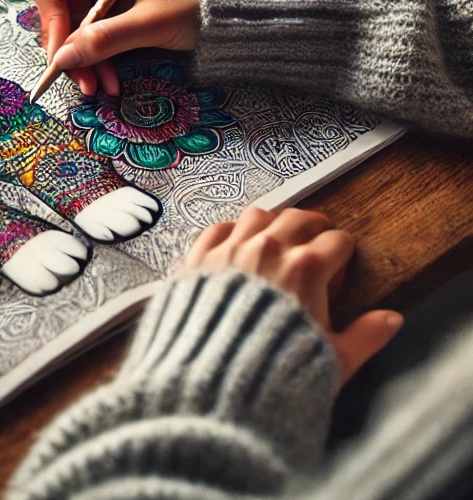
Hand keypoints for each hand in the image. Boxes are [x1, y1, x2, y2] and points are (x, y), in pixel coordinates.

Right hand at [27, 0, 200, 96]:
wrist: (232, 17)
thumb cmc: (196, 7)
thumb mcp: (150, 24)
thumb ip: (105, 40)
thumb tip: (62, 60)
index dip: (51, 19)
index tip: (62, 53)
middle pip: (59, 12)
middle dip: (68, 49)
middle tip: (81, 81)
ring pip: (73, 32)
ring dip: (83, 62)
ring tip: (99, 89)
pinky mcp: (114, 15)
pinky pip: (92, 40)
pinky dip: (97, 62)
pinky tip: (110, 82)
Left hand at [184, 206, 403, 384]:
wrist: (214, 380)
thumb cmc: (278, 373)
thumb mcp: (335, 361)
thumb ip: (366, 335)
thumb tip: (393, 318)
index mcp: (307, 268)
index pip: (337, 240)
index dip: (343, 253)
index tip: (340, 267)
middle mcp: (269, 248)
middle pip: (299, 218)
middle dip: (313, 228)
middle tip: (316, 243)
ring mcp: (232, 248)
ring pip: (259, 215)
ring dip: (273, 223)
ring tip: (278, 239)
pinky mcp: (201, 256)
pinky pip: (220, 228)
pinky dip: (233, 230)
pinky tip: (238, 243)